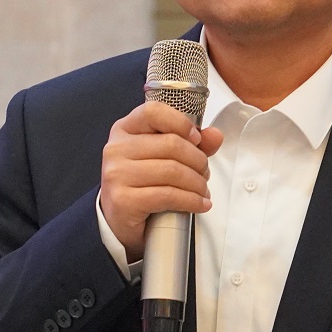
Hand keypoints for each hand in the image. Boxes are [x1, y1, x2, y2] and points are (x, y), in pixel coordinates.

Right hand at [99, 101, 223, 260]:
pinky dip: (191, 201)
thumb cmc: (141, 184)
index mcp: (124, 130)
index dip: (181, 123)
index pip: (153, 112)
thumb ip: (189, 143)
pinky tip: (200, 204)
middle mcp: (116, 149)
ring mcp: (117, 174)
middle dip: (198, 161)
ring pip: (172, 171)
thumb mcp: (162, 157)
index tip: (196, 139)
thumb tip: (215, 135)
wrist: (118, 220)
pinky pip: (168, 196)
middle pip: (171, 144)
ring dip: (197, 183)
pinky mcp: (123, 200)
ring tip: (202, 191)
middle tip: (205, 173)